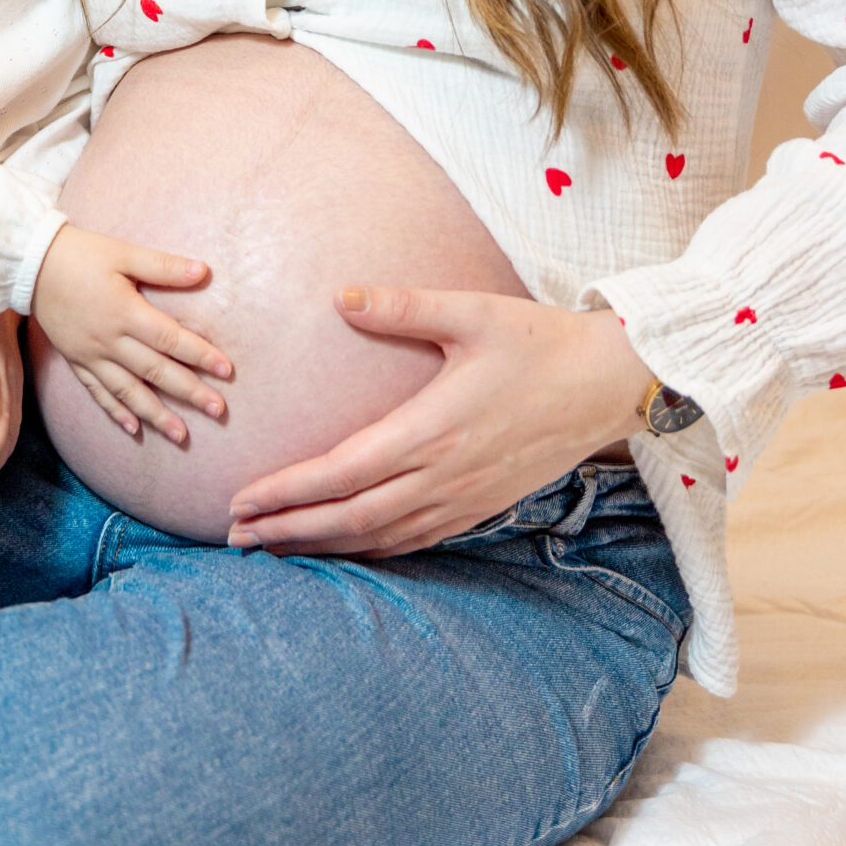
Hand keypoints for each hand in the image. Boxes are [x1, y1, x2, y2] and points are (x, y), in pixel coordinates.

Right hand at [31, 226, 232, 447]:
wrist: (29, 263)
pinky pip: (97, 392)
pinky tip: (134, 430)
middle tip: (218, 411)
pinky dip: (116, 412)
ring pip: (128, 391)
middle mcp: (109, 340)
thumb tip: (204, 271)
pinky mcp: (75, 360)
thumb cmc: (81, 254)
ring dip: (156, 415)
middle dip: (189, 392)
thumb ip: (163, 266)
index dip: (200, 355)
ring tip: (181, 435)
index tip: (226, 370)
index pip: (170, 339)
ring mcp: (90, 354)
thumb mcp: (123, 252)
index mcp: (125, 312)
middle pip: (155, 371)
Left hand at [226, 286, 646, 555]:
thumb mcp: (472, 312)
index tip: (241, 499)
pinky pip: (415, 540)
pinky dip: (371, 549)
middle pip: (350, 517)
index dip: (287, 491)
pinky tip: (345, 545)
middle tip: (234, 536)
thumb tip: (341, 296)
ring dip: (323, 544)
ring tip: (273, 547)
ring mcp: (465, 499)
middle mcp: (445, 476)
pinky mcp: (482, 508)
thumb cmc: (540, 342)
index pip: (342, 471)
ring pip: (380, 537)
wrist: (611, 384)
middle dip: (287, 529)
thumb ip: (403, 305)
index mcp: (433, 429)